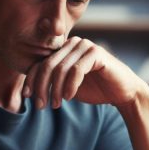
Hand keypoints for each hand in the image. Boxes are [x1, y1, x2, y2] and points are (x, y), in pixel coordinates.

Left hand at [22, 36, 146, 108]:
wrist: (121, 92)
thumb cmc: (93, 89)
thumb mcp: (66, 86)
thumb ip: (52, 82)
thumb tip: (29, 89)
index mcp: (64, 50)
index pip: (40, 63)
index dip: (31, 80)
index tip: (27, 96)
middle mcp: (72, 44)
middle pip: (47, 66)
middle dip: (41, 88)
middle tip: (41, 105)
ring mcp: (85, 46)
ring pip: (60, 69)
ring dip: (56, 90)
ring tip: (56, 105)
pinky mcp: (96, 52)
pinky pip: (76, 70)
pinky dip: (70, 86)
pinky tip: (69, 98)